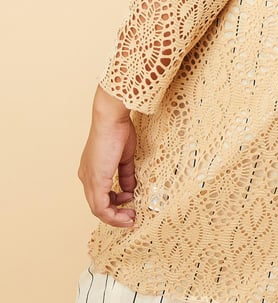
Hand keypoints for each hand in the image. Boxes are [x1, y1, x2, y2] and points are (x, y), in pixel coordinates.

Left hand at [78, 85, 136, 226]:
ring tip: (131, 218)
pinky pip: (101, 208)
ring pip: (99, 209)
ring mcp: (89, 180)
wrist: (110, 119)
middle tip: (131, 216)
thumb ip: (126, 174)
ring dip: (116, 217)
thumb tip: (129, 188)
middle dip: (116, 214)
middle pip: (98, 205)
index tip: (130, 202)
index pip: (100, 193)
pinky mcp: (95, 182)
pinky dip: (114, 215)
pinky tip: (127, 213)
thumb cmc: (117, 130)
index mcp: (92, 169)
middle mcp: (86, 177)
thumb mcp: (124, 157)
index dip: (115, 202)